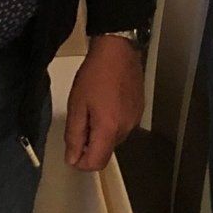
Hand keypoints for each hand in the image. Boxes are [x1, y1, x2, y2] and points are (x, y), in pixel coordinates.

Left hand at [63, 36, 143, 172]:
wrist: (118, 49)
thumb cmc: (95, 74)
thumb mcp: (77, 105)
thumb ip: (74, 135)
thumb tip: (73, 159)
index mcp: (109, 129)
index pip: (96, 163)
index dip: (81, 162)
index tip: (73, 149)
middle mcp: (126, 128)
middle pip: (105, 151)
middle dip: (90, 143)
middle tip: (81, 119)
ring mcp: (135, 119)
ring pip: (113, 139)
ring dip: (101, 132)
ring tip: (94, 107)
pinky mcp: (139, 110)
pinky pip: (122, 126)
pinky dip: (112, 122)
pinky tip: (106, 101)